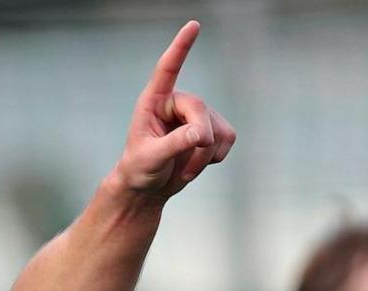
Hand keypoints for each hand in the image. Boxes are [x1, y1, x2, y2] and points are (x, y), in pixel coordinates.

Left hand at [114, 21, 235, 199]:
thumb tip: (202, 134)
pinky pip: (227, 139)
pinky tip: (196, 164)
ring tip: (184, 170)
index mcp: (154, 101)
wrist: (148, 187)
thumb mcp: (151, 158)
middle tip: (186, 170)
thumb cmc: (140, 168)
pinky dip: (215, 158)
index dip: (181, 47)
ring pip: (217, 129)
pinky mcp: (213, 130)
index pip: (168, 69)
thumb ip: (175, 144)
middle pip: (201, 110)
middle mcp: (177, 102)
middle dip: (199, 142)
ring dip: (204, 157)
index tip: (193, 25)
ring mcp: (197, 115)